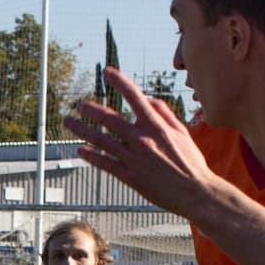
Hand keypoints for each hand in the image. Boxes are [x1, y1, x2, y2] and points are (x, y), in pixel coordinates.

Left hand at [63, 67, 224, 218]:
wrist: (195, 193)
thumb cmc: (191, 162)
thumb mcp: (182, 133)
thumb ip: (165, 113)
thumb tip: (148, 99)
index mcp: (156, 126)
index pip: (134, 97)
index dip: (119, 82)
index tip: (107, 71)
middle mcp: (142, 140)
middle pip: (109, 119)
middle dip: (90, 109)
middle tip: (79, 104)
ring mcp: (133, 158)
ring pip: (100, 140)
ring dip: (82, 130)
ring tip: (69, 122)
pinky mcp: (129, 176)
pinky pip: (104, 163)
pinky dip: (91, 156)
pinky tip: (80, 150)